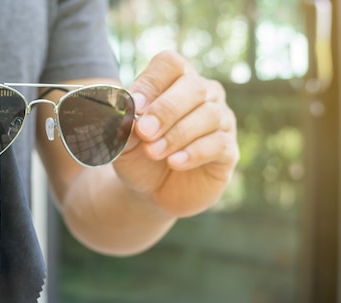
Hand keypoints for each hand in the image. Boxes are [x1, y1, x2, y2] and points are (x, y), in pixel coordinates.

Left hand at [113, 50, 238, 216]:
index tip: (134, 106)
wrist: (150, 191)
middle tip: (144, 131)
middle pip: (193, 86)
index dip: (151, 82)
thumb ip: (124, 126)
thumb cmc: (137, 155)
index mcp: (174, 82)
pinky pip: (218, 143)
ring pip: (208, 115)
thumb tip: (128, 116)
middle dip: (165, 110)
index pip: (170, 64)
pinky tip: (174, 162)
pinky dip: (194, 152)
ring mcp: (220, 121)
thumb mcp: (123, 141)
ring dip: (176, 134)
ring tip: (153, 152)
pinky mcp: (228, 150)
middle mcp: (204, 95)